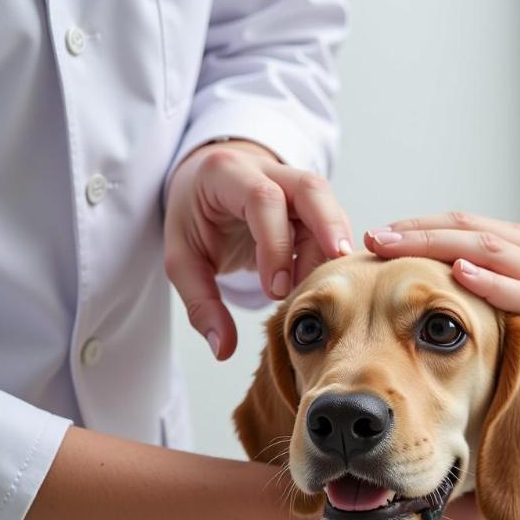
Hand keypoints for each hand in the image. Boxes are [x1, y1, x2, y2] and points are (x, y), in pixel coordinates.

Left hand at [165, 140, 352, 358]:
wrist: (206, 184)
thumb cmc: (195, 220)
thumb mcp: (183, 260)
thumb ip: (201, 304)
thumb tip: (223, 350)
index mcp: (228, 174)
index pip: (263, 200)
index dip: (275, 245)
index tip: (275, 291)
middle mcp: (268, 169)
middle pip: (311, 188)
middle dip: (329, 228)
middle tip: (336, 272)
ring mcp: (294, 181)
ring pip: (329, 204)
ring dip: (335, 245)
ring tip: (331, 286)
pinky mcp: (312, 200)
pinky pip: (333, 220)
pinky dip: (335, 249)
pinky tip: (332, 279)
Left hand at [364, 213, 519, 422]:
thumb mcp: (513, 306)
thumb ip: (479, 287)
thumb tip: (419, 284)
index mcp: (519, 250)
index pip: (459, 226)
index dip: (415, 227)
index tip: (372, 236)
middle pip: (467, 231)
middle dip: (416, 233)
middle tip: (372, 238)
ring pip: (491, 251)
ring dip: (440, 247)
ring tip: (397, 247)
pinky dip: (491, 283)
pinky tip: (459, 275)